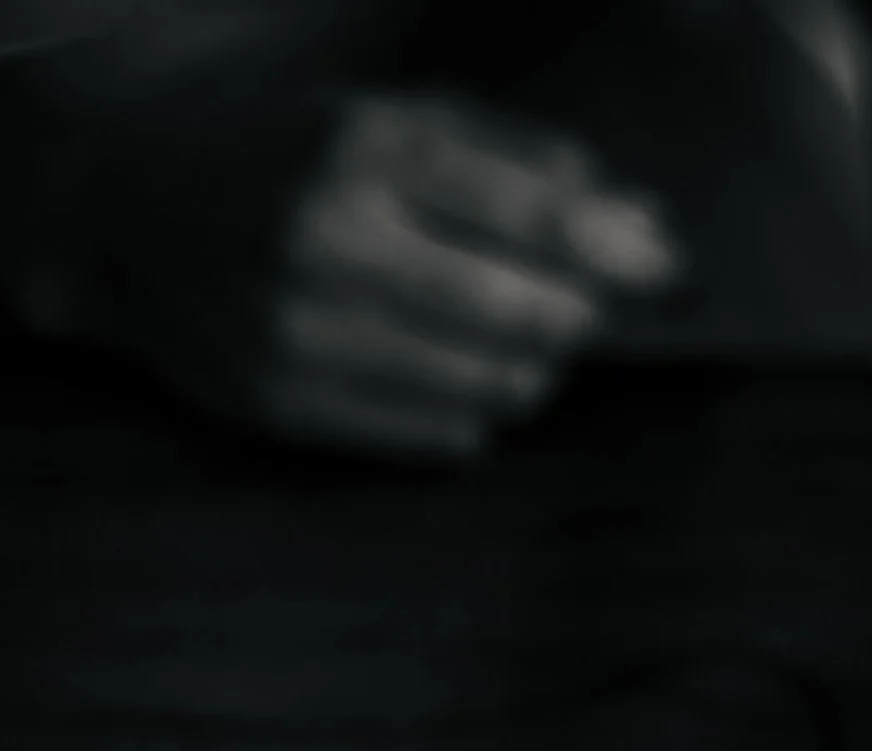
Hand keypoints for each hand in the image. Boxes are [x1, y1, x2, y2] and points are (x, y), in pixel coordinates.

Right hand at [75, 91, 679, 458]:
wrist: (126, 218)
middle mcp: (324, 242)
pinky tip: (454, 373)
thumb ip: (516, 157)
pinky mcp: (282, 405)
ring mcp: (297, 333)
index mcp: (359, 152)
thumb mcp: (388, 119)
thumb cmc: (285, 158)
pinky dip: (474, 408)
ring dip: (534, 368)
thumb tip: (637, 216)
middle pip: (524, 315)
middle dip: (583, 317)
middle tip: (589, 308)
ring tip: (516, 338)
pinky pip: (442, 436)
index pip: (531, 216)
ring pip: (493, 387)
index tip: (672, 269)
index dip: (621, 251)